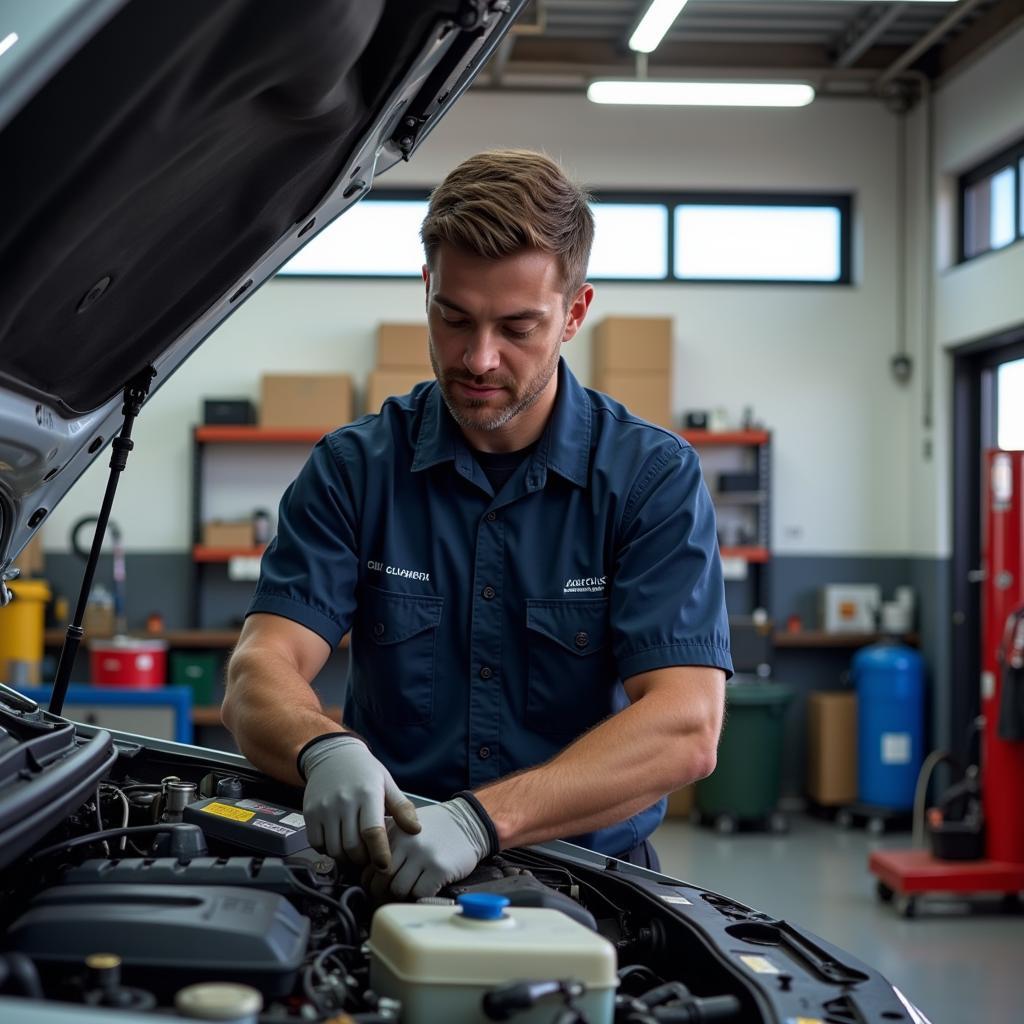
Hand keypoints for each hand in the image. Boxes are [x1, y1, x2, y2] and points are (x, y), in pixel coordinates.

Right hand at [301, 734, 419, 869]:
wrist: (332, 755)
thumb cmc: (365, 772)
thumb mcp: (387, 783)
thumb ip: (402, 807)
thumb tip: (416, 830)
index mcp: (367, 794)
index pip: (372, 832)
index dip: (379, 854)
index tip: (385, 867)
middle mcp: (344, 801)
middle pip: (352, 846)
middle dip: (364, 860)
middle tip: (370, 858)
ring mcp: (324, 808)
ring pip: (335, 849)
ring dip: (347, 859)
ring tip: (356, 853)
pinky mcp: (309, 813)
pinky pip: (317, 844)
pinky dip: (329, 852)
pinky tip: (338, 844)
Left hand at [367, 798, 492, 899]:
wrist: (469, 822)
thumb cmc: (437, 828)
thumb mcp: (406, 825)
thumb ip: (387, 843)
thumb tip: (368, 875)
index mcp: (393, 832)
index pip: (369, 867)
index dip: (372, 882)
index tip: (378, 886)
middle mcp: (405, 842)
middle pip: (381, 881)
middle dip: (384, 892)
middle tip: (392, 894)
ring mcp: (422, 855)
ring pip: (398, 890)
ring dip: (404, 894)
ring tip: (412, 887)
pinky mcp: (439, 868)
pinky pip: (420, 893)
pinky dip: (421, 895)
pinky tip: (427, 886)